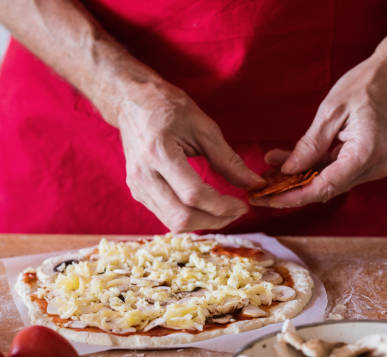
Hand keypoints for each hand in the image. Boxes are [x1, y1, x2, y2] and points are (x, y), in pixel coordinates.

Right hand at [118, 82, 263, 231]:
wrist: (132, 103)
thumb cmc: (168, 107)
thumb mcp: (203, 128)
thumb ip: (228, 160)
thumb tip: (254, 183)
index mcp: (159, 152)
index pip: (193, 194)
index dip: (222, 206)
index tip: (242, 205)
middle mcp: (143, 174)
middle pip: (181, 217)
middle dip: (214, 221)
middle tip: (236, 212)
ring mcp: (137, 186)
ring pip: (172, 224)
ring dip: (203, 223)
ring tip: (223, 211)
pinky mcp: (137, 192)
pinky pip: (165, 216)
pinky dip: (188, 217)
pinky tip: (204, 206)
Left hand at [251, 53, 386, 207]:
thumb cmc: (366, 84)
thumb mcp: (330, 112)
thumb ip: (310, 145)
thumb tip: (289, 170)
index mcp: (366, 154)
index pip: (325, 187)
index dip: (294, 196)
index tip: (268, 199)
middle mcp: (373, 166)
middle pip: (325, 188)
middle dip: (290, 190)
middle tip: (259, 191)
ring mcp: (372, 165)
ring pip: (327, 180)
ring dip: (297, 178)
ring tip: (266, 174)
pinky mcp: (366, 160)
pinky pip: (333, 170)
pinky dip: (310, 168)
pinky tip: (284, 162)